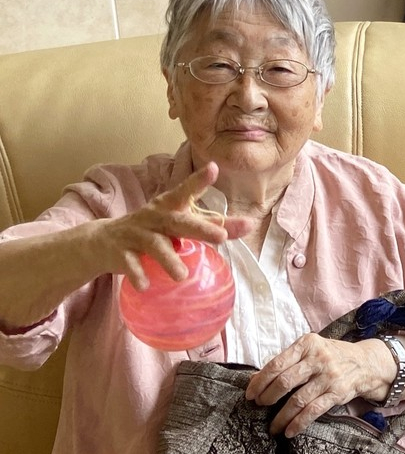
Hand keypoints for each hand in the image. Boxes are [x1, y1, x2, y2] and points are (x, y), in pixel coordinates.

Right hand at [104, 162, 251, 289]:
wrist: (104, 242)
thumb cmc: (154, 230)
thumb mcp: (180, 223)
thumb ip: (214, 224)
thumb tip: (250, 225)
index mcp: (169, 207)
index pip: (185, 191)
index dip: (198, 180)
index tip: (213, 168)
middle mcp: (154, 217)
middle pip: (177, 221)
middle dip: (200, 228)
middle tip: (222, 237)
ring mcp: (136, 234)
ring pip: (154, 245)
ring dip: (169, 259)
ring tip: (182, 275)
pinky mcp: (120, 252)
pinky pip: (130, 264)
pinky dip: (138, 274)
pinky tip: (145, 285)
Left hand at [245, 333, 395, 436]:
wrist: (365, 362)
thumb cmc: (331, 356)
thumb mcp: (309, 351)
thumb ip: (285, 362)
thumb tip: (254, 379)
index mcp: (307, 344)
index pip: (276, 364)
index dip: (260, 382)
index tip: (250, 395)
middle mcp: (318, 358)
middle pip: (285, 381)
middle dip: (267, 398)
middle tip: (260, 407)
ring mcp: (329, 375)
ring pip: (297, 400)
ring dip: (281, 417)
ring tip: (273, 427)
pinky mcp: (338, 392)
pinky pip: (313, 411)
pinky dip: (298, 423)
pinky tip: (289, 430)